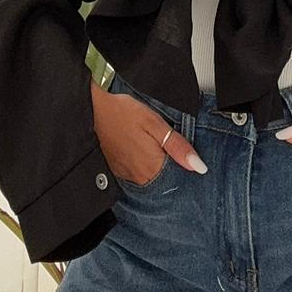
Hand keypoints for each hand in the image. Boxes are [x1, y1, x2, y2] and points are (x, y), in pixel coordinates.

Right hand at [91, 82, 206, 183]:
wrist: (93, 110)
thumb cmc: (123, 113)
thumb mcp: (155, 124)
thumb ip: (178, 146)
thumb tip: (199, 166)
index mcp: (152, 167)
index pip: (179, 179)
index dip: (185, 168)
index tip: (185, 156)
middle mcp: (139, 177)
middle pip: (165, 181)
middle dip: (172, 168)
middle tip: (168, 147)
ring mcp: (127, 176)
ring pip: (152, 179)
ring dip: (158, 167)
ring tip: (154, 147)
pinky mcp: (118, 172)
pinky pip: (138, 175)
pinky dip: (144, 166)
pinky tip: (143, 151)